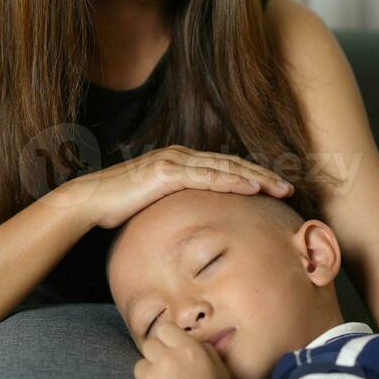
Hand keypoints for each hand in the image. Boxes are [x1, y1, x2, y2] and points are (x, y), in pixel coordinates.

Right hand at [49, 144, 293, 230]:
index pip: (223, 167)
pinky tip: (251, 186)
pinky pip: (207, 175)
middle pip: (231, 164)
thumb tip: (189, 222)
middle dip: (262, 174)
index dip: (250, 176)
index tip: (272, 188)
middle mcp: (181, 155)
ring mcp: (175, 161)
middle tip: (288, 188)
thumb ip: (174, 205)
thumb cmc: (119, 207)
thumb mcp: (154, 204)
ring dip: (255, 176)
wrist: (90, 201)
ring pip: (225, 167)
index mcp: (180, 162)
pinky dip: (232, 179)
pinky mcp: (167, 171)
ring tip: (279, 187)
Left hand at [128, 322, 240, 378]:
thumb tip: (191, 335)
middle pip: (150, 344)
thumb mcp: (221, 371)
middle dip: (157, 355)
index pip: (165, 329)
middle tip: (170, 374)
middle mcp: (168, 360)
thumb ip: (205, 348)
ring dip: (150, 375)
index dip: (169, 340)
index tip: (173, 352)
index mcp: (190, 350)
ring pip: (140, 365)